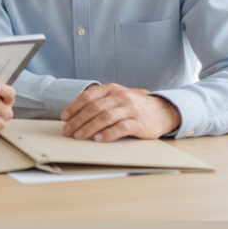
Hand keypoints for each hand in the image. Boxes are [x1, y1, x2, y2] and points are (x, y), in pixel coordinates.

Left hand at [60, 83, 180, 141]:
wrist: (163, 111)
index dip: (73, 107)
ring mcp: (130, 109)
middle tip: (68, 131)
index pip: (87, 96)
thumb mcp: (116, 98)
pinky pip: (120, 128)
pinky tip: (98, 139)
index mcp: (111, 89)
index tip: (64, 118)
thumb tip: (74, 115)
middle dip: (77, 120)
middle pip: (93, 108)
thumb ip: (99, 102)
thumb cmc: (134, 106)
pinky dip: (107, 133)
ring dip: (89, 128)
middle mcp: (119, 97)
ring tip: (79, 136)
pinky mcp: (139, 123)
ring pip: (105, 117)